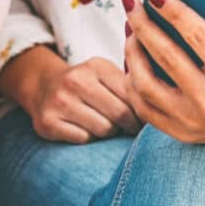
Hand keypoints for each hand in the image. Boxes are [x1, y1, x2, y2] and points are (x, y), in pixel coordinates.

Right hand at [0, 45, 140, 143]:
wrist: (43, 85)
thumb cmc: (86, 84)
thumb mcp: (106, 74)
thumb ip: (130, 86)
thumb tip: (161, 111)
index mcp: (96, 66)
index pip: (132, 96)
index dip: (141, 112)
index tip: (141, 118)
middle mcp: (75, 80)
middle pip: (120, 115)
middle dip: (128, 125)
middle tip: (127, 127)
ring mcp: (59, 101)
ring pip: (104, 130)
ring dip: (108, 132)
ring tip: (103, 125)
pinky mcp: (48, 122)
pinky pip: (84, 140)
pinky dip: (89, 139)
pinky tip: (84, 129)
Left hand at [122, 0, 204, 143]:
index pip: (198, 38)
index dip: (173, 12)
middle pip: (165, 57)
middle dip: (143, 25)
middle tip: (132, 2)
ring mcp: (192, 122)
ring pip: (145, 85)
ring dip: (131, 52)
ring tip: (130, 27)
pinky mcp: (180, 132)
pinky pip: (142, 107)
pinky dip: (130, 81)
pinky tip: (130, 57)